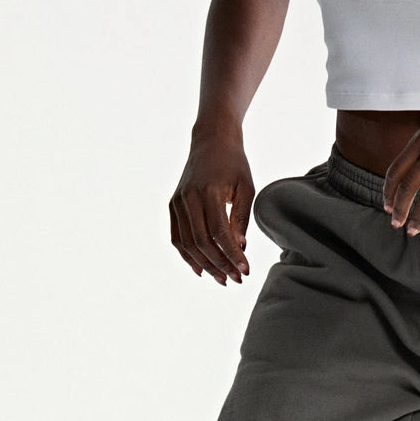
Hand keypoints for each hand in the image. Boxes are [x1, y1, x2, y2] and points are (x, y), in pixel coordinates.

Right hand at [170, 121, 252, 285]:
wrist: (211, 140)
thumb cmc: (233, 164)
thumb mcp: (246, 187)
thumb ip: (242, 218)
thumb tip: (240, 248)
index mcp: (209, 192)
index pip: (219, 233)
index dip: (232, 255)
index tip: (245, 270)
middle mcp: (189, 198)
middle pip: (202, 243)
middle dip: (221, 265)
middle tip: (237, 279)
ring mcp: (178, 202)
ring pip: (188, 244)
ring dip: (205, 265)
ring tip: (222, 279)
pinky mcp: (173, 205)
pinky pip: (177, 237)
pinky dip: (188, 256)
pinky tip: (201, 270)